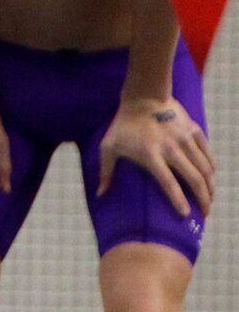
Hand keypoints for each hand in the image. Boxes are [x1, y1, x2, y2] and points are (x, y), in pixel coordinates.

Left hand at [98, 96, 214, 217]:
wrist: (143, 96)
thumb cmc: (124, 124)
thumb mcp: (109, 146)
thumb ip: (106, 171)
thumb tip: (100, 194)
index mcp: (150, 154)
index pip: (168, 182)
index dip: (178, 199)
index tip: (185, 215)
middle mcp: (172, 148)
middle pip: (194, 178)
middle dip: (203, 198)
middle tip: (205, 213)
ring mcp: (185, 139)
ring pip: (205, 168)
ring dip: (210, 186)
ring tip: (210, 200)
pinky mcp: (194, 131)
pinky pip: (208, 153)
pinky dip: (212, 167)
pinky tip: (211, 178)